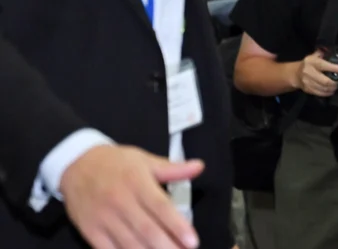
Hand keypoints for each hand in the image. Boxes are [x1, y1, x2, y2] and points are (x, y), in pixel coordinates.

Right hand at [59, 144, 203, 248]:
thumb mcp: (145, 160)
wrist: (76, 164)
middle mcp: (121, 202)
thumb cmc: (115, 163)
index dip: (177, 226)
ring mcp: (104, 218)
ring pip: (129, 243)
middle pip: (147, 229)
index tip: (192, 241)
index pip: (161, 207)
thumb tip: (200, 166)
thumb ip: (173, 168)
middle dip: (167, 246)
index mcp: (137, 183)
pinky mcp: (90, 230)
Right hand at [292, 49, 337, 97]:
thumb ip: (332, 51)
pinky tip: (331, 90)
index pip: (323, 65)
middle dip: (334, 83)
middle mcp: (308, 72)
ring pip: (323, 88)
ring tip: (336, 86)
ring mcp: (307, 82)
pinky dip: (327, 93)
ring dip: (332, 88)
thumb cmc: (310, 63)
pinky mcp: (307, 89)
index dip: (334, 68)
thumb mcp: (318, 55)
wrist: (295, 73)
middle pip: (324, 81)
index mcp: (311, 61)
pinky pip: (320, 93)